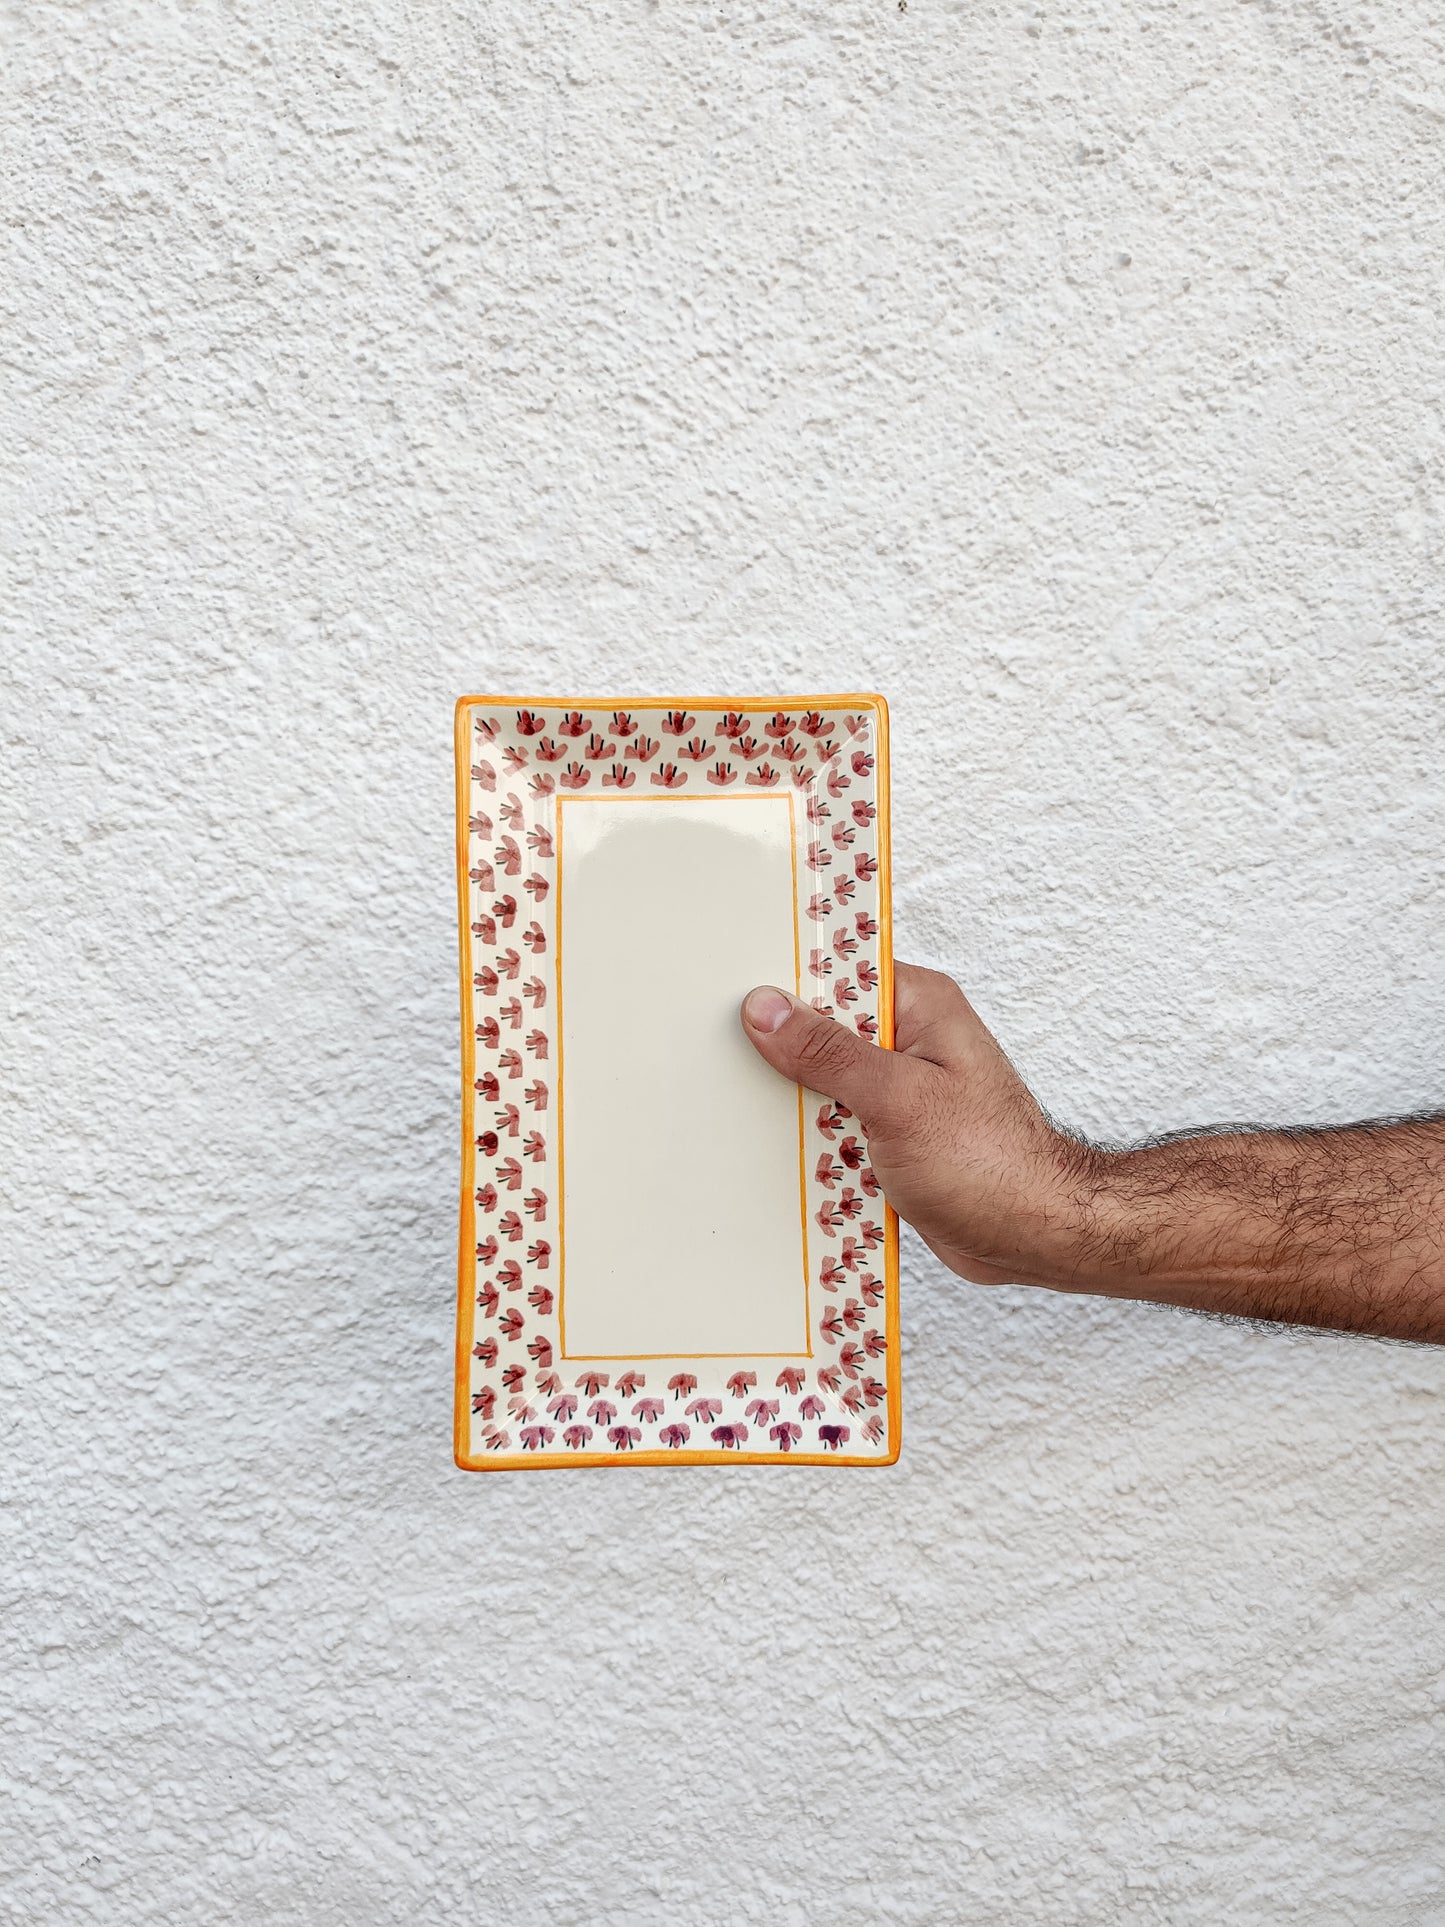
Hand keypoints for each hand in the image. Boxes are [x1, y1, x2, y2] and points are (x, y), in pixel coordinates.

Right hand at [741, 963, 1094, 1288]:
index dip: (784, 978)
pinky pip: (832, 1127)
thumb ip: (829, 1053)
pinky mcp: (888, 1135)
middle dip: (779, 1050)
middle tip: (720, 1058)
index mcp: (918, 1006)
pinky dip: (811, 1143)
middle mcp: (906, 1040)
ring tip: (745, 1113)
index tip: (727, 989)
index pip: (838, 970)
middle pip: (820, 1029)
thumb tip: (766, 1008)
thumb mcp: (898, 1099)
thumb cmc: (990, 1164)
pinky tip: (780, 1158)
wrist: (1034, 1237)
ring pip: (820, 1083)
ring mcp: (896, 1090)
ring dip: (793, 1106)